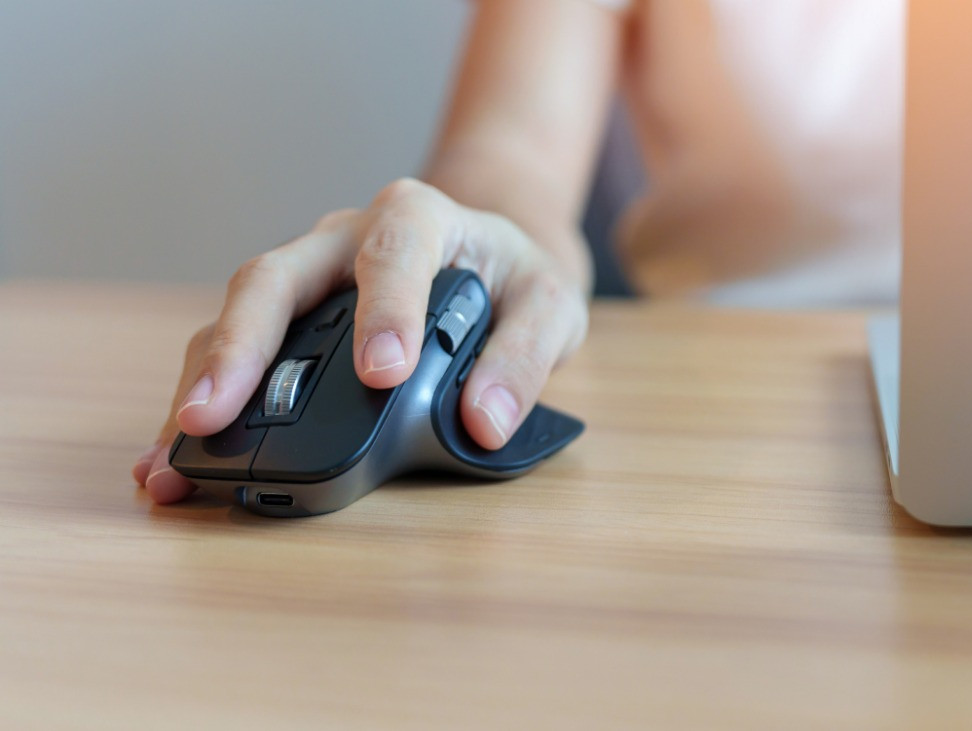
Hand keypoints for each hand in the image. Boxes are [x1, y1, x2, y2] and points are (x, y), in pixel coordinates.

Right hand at [131, 178, 588, 503]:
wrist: (491, 258)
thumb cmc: (515, 278)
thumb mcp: (551, 305)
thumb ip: (526, 357)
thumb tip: (485, 423)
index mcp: (416, 219)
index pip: (394, 253)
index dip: (385, 312)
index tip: (384, 375)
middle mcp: (343, 240)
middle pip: (275, 279)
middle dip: (242, 349)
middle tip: (213, 414)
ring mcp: (305, 280)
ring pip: (237, 320)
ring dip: (204, 387)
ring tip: (175, 459)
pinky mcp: (286, 322)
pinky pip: (232, 355)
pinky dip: (204, 405)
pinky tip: (173, 458)